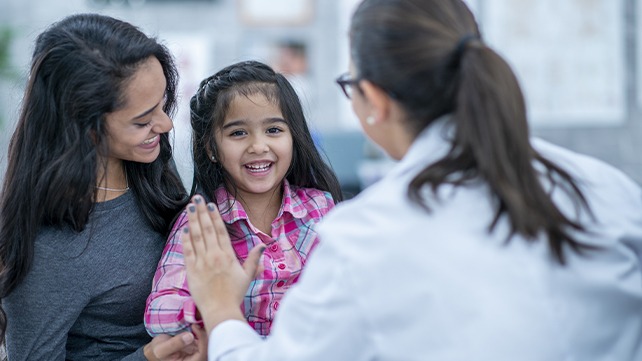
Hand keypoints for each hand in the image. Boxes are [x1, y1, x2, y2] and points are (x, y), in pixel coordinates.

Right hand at [144, 324, 207, 360]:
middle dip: (205, 333)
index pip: (203, 353)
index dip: (202, 339)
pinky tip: (195, 323)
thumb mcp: (161, 349)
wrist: (156, 349)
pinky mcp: (197, 346)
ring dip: (203, 330)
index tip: (194, 326)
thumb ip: (174, 344)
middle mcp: (195, 358)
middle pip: (209, 346)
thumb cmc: (157, 351)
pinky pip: (204, 338)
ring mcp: (197, 352)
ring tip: (195, 321)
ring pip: (208, 341)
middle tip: (197, 321)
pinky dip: (201, 330)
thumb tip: (190, 336)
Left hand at [182, 195, 264, 332]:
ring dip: (192, 221)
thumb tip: (262, 245)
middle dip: (201, 212)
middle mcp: (214, 255)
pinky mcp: (191, 270)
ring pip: (196, 237)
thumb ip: (253, 259)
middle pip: (206, 229)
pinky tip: (184, 229)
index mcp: (228, 255)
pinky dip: (185, 239)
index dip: (214, 216)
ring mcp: (201, 262)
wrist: (220, 310)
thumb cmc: (235, 294)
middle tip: (196, 198)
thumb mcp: (247, 275)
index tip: (210, 204)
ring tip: (189, 208)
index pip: (220, 230)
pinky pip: (187, 251)